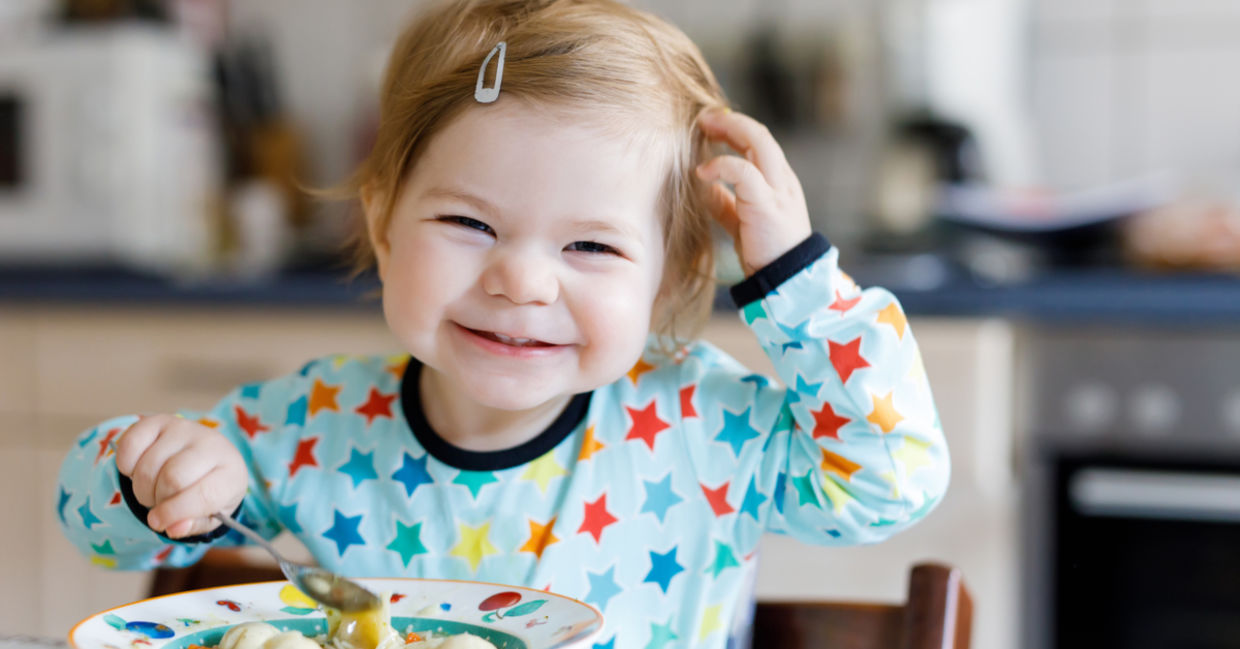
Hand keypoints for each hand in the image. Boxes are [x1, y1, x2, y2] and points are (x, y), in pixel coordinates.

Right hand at [114, 414, 246, 538]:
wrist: (207, 459)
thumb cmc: (209, 492)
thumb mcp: (209, 516)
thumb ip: (193, 525)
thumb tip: (174, 527)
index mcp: (231, 472)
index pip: (204, 494)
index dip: (175, 512)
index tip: (158, 522)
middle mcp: (211, 444)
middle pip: (172, 478)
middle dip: (158, 500)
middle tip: (159, 504)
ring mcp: (184, 428)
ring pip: (148, 466)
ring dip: (141, 488)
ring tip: (153, 490)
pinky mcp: (159, 421)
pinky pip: (129, 445)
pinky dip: (126, 466)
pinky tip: (139, 470)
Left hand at [696, 108, 812, 275]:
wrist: (788, 281)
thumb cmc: (766, 254)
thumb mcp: (742, 222)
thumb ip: (725, 203)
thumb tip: (702, 187)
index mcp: (778, 182)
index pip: (759, 141)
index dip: (734, 128)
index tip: (709, 125)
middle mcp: (782, 180)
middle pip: (759, 134)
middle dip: (730, 120)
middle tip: (703, 118)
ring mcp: (778, 190)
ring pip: (759, 142)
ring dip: (729, 129)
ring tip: (704, 128)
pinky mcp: (767, 205)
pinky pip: (744, 172)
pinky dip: (721, 165)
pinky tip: (702, 171)